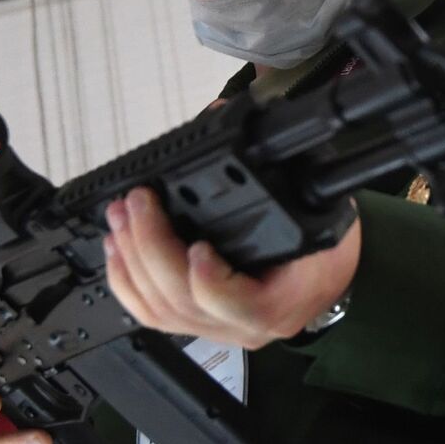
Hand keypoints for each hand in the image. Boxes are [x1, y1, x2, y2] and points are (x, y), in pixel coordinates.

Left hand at [104, 187, 360, 349]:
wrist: (327, 278)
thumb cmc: (325, 244)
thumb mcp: (320, 202)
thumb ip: (277, 164)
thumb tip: (218, 114)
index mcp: (281, 300)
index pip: (238, 305)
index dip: (210, 281)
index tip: (196, 246)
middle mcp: (244, 324)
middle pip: (183, 303)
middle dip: (150, 249)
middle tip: (136, 204)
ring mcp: (215, 328)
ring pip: (160, 311)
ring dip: (131, 262)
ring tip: (120, 219)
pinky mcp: (195, 324)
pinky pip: (152, 315)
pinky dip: (128, 281)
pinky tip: (118, 250)